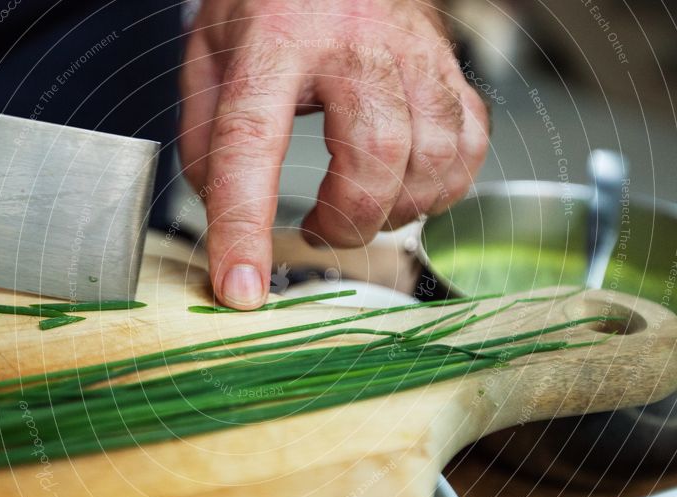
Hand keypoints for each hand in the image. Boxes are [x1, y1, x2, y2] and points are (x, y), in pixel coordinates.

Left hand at [179, 0, 489, 308]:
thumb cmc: (270, 4)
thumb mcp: (210, 56)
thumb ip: (207, 137)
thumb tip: (227, 217)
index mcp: (276, 38)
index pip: (252, 141)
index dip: (244, 226)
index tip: (241, 288)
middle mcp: (354, 44)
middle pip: (372, 156)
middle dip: (346, 221)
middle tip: (320, 228)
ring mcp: (413, 53)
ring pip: (432, 157)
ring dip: (395, 209)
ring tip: (360, 204)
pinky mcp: (448, 67)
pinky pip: (468, 145)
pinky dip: (442, 187)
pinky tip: (406, 186)